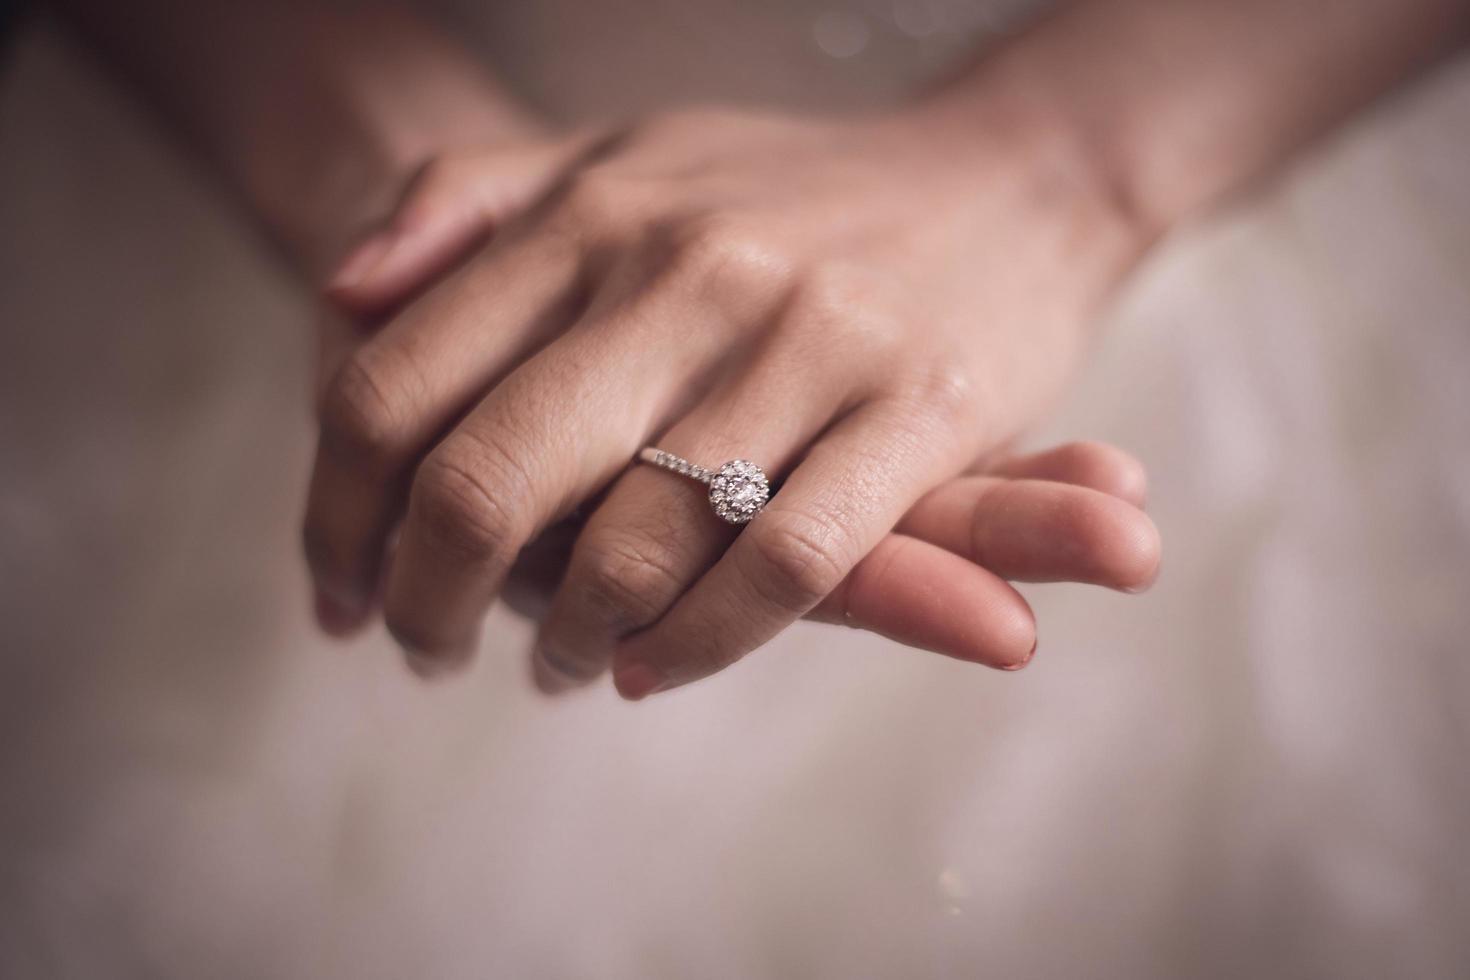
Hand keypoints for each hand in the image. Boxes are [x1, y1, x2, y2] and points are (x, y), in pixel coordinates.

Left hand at [306, 103, 1152, 696]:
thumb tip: (339, 293)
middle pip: (486, 482)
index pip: (393, 389)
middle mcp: (685, 269)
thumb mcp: (615, 154)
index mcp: (591, 213)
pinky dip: (697, 646)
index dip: (337, 515)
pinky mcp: (919, 406)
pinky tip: (647, 668)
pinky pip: (784, 567)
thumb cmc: (782, 187)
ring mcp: (806, 336)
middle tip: (426, 648)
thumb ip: (468, 201)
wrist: (1007, 172)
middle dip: (428, 601)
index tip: (342, 583)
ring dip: (565, 638)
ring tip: (553, 661)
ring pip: (635, 544)